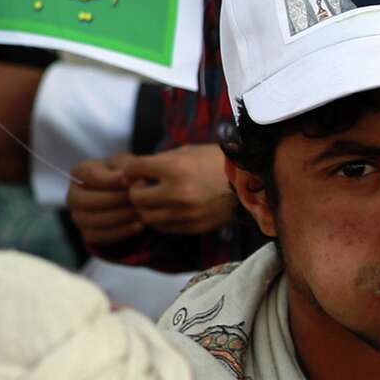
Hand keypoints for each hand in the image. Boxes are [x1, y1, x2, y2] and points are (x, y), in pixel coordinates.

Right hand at [66, 154, 142, 246]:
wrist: (125, 195)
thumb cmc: (123, 174)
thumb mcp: (125, 163)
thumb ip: (125, 165)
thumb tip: (124, 178)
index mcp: (79, 172)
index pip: (88, 176)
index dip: (108, 179)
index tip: (126, 181)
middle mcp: (73, 195)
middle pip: (87, 200)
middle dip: (114, 200)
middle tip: (135, 199)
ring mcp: (78, 216)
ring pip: (94, 220)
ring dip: (120, 217)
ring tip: (139, 212)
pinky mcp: (88, 234)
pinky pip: (101, 236)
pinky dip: (121, 232)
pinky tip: (138, 225)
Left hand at [121, 145, 237, 234]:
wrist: (250, 182)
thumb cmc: (215, 161)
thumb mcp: (186, 152)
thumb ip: (159, 161)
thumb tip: (133, 170)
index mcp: (174, 168)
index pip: (133, 170)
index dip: (130, 170)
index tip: (134, 170)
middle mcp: (177, 192)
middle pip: (136, 197)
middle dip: (135, 190)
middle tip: (143, 186)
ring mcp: (186, 213)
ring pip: (147, 216)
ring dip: (146, 208)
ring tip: (154, 198)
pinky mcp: (194, 227)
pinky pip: (164, 227)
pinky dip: (160, 219)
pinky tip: (167, 209)